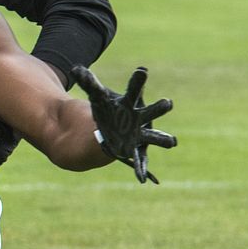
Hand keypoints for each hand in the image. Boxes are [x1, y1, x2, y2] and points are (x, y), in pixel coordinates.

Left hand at [70, 65, 176, 183]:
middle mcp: (141, 118)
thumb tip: (75, 69)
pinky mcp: (137, 150)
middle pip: (151, 112)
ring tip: (172, 142)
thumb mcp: (98, 97)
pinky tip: (141, 179)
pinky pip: (141, 161)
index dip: (138, 80)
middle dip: (159, 108)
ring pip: (154, 137)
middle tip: (168, 103)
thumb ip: (89, 83)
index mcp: (132, 102)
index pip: (135, 89)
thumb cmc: (109, 109)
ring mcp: (141, 135)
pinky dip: (141, 169)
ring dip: (162, 139)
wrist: (114, 128)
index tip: (141, 70)